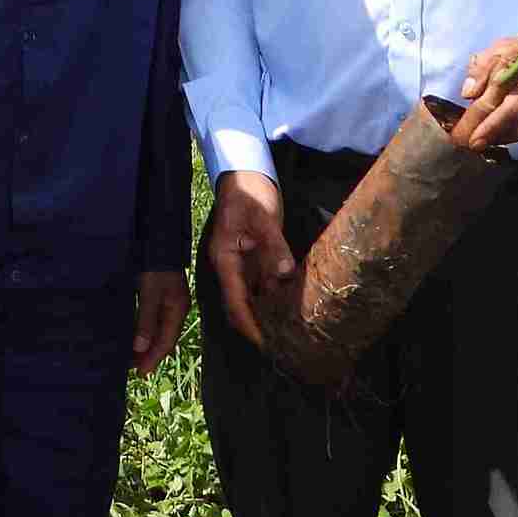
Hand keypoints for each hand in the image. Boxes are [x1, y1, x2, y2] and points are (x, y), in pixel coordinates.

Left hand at [133, 269, 189, 375]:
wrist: (159, 238)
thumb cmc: (155, 264)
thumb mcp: (149, 292)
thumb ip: (146, 320)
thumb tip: (140, 348)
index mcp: (177, 310)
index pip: (165, 342)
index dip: (152, 359)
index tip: (140, 373)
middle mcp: (176, 308)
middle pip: (164, 338)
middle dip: (150, 355)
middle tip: (134, 369)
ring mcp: (170, 301)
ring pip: (159, 330)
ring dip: (147, 344)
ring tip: (134, 356)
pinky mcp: (162, 294)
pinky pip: (155, 319)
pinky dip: (147, 330)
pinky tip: (138, 333)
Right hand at [204, 170, 295, 347]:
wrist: (246, 172)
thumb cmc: (249, 191)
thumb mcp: (263, 215)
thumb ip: (273, 244)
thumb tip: (285, 273)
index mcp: (224, 258)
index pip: (234, 299)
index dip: (248, 323)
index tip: (263, 343)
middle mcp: (231, 265)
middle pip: (241, 303)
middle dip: (257, 325)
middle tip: (282, 344)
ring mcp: (242, 262)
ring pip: (253, 296)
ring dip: (267, 313)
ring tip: (289, 332)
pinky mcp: (255, 257)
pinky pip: (264, 283)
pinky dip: (276, 296)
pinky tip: (292, 306)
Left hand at [454, 21, 517, 149]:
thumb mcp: (496, 52)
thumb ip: (480, 70)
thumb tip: (468, 93)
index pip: (511, 95)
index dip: (489, 119)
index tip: (469, 136)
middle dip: (494, 132)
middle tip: (473, 144)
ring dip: (505, 136)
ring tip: (487, 137)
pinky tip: (510, 132)